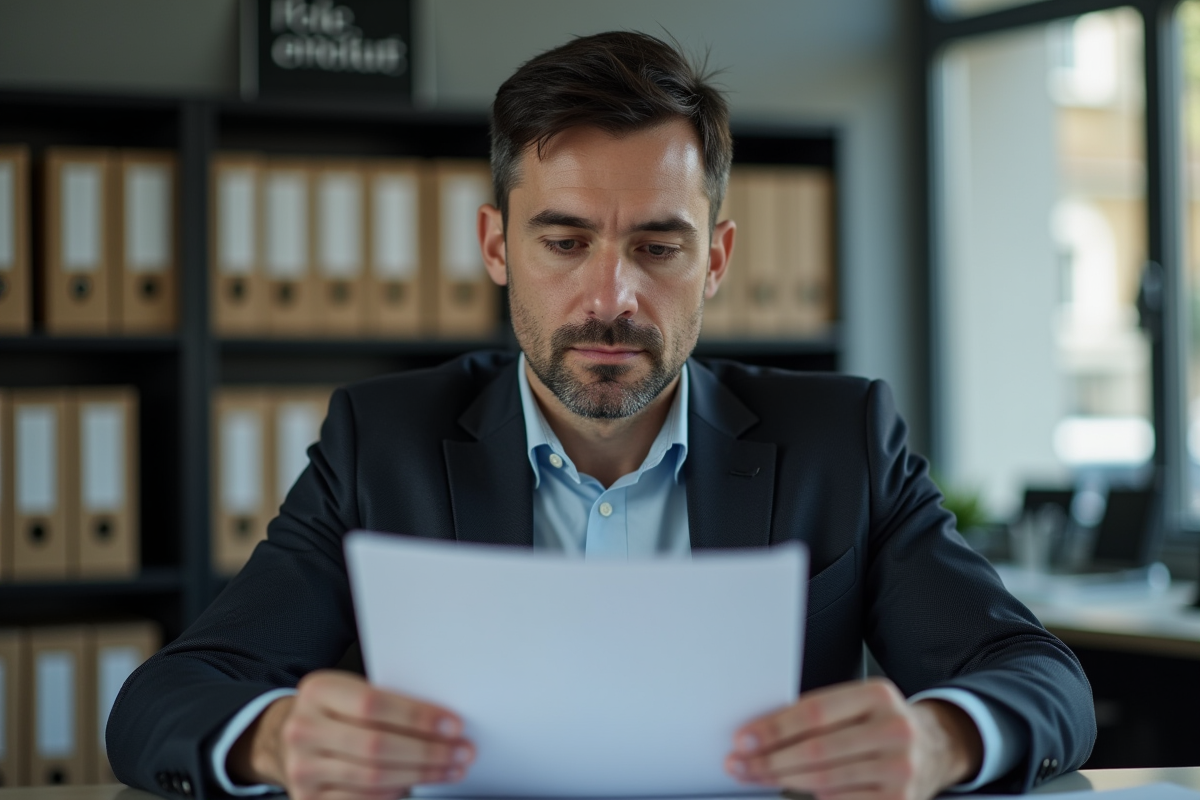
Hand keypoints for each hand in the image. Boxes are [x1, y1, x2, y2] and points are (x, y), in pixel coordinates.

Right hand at [228, 670, 474, 799]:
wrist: (286, 737)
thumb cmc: (334, 711)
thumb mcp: (351, 692)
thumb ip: (386, 702)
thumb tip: (443, 720)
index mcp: (318, 691)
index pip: (374, 704)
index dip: (417, 717)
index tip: (453, 724)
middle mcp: (303, 729)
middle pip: (376, 746)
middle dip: (427, 751)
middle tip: (462, 752)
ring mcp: (303, 768)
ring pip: (372, 778)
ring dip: (420, 775)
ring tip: (450, 769)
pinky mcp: (308, 799)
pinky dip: (395, 793)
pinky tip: (416, 785)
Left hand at [725, 677, 982, 799]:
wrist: (936, 748)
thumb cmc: (879, 724)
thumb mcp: (857, 705)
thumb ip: (817, 715)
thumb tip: (759, 734)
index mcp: (877, 695)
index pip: (814, 712)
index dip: (773, 728)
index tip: (742, 740)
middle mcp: (894, 729)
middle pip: (816, 750)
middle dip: (770, 760)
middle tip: (739, 765)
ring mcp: (901, 768)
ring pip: (825, 780)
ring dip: (782, 781)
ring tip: (755, 777)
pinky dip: (813, 797)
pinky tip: (793, 790)